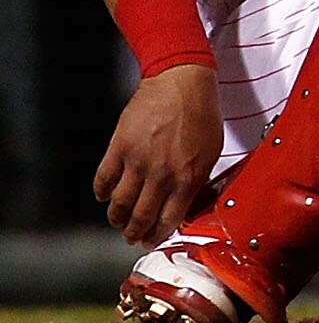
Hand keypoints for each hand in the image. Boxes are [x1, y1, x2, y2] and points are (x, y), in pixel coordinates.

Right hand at [94, 64, 220, 246]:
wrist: (181, 81)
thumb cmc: (201, 113)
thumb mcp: (213, 150)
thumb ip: (199, 179)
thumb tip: (189, 204)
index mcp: (188, 176)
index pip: (169, 220)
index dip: (157, 235)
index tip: (151, 241)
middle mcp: (162, 173)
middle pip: (141, 217)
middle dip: (133, 233)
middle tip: (130, 237)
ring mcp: (138, 161)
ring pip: (119, 204)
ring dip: (115, 218)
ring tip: (117, 221)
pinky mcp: (119, 147)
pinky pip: (103, 179)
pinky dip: (101, 192)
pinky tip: (104, 196)